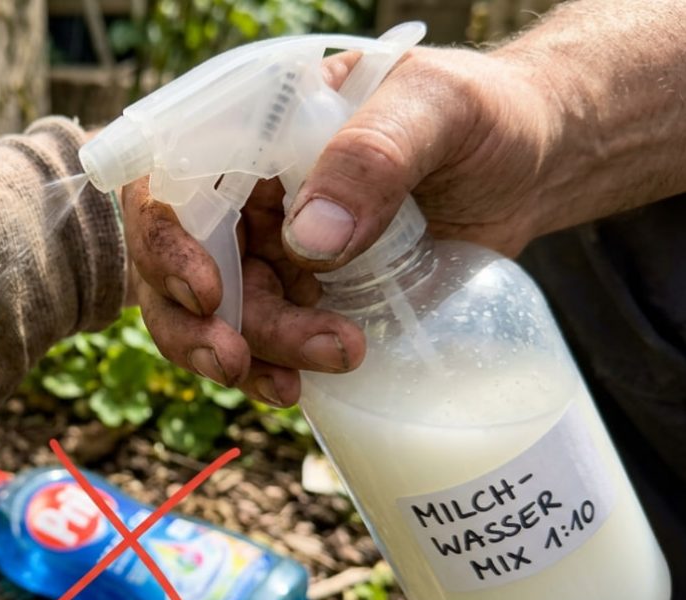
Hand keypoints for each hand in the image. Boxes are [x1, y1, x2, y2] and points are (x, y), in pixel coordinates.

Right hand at [125, 46, 560, 405]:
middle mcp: (248, 189)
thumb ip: (372, 157)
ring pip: (218, 311)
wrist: (533, 167)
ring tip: (304, 377)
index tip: (207, 292)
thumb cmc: (485, 116)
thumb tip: (307, 240)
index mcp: (256, 128)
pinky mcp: (303, 294)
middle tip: (236, 361)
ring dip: (247, 352)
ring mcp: (271, 246)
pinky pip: (263, 339)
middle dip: (198, 320)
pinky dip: (270, 368)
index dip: (167, 239)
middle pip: (183, 259)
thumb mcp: (437, 110)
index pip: (175, 179)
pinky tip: (298, 389)